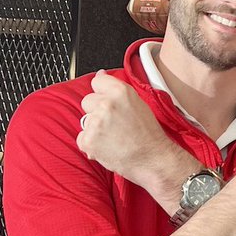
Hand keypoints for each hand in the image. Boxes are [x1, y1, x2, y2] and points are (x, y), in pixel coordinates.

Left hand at [78, 72, 191, 202]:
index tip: (107, 101)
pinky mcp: (88, 141)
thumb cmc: (149, 135)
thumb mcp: (139, 104)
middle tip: (114, 123)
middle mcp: (106, 105)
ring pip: (84, 120)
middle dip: (96, 111)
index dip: (102, 92)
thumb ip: (117, 89)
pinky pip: (81, 138)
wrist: (153, 160)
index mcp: (120, 92)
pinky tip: (107, 146)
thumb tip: (100, 75)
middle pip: (87, 101)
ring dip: (94, 128)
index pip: (97, 81)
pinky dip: (91, 144)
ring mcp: (95, 123)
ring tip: (113, 137)